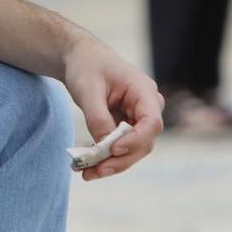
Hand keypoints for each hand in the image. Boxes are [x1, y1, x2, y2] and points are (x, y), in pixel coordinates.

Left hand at [61, 36, 163, 181]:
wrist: (80, 58)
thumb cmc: (86, 67)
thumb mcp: (88, 90)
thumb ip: (98, 118)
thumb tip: (104, 148)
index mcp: (143, 90)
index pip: (151, 123)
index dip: (135, 141)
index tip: (113, 150)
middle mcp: (147, 106)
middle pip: (144, 142)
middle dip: (120, 160)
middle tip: (95, 171)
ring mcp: (138, 117)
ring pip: (133, 150)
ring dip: (112, 164)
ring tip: (87, 173)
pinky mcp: (127, 126)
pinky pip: (122, 147)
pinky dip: (107, 158)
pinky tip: (89, 167)